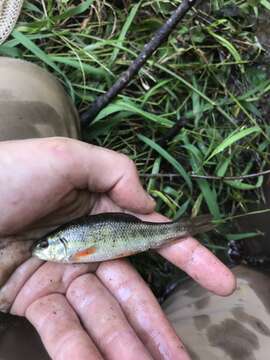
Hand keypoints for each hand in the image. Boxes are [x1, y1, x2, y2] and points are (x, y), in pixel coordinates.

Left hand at [0, 137, 234, 359]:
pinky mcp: (34, 300)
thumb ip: (114, 171)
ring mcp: (62, 276)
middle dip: (156, 325)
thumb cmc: (8, 173)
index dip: (186, 255)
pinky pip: (62, 329)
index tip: (217, 278)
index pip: (151, 235)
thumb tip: (150, 204)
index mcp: (98, 212)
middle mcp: (86, 247)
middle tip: (181, 357)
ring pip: (100, 316)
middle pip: (130, 289)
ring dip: (125, 346)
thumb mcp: (65, 157)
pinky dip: (81, 351)